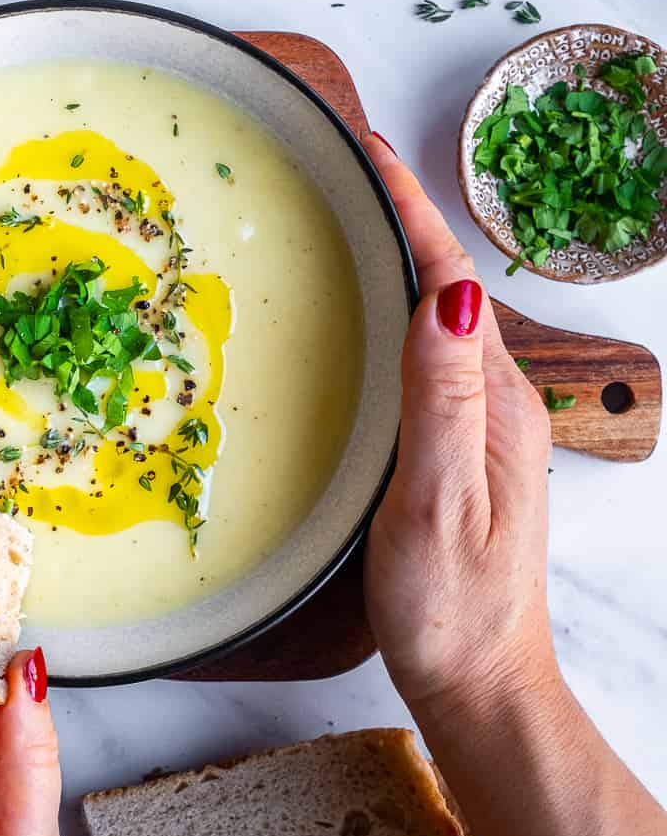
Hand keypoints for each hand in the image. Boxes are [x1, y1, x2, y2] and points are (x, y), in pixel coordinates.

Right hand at [363, 136, 558, 720]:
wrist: (481, 685)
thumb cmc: (454, 610)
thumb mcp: (439, 503)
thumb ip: (441, 399)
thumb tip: (448, 295)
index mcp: (494, 404)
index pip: (448, 280)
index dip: (407, 207)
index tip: (365, 150)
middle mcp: (495, 404)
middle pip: (444, 284)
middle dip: (397, 214)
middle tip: (339, 164)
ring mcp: (479, 427)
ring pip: (434, 318)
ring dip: (394, 258)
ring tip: (342, 215)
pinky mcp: (457, 451)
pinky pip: (424, 358)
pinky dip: (388, 314)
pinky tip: (358, 317)